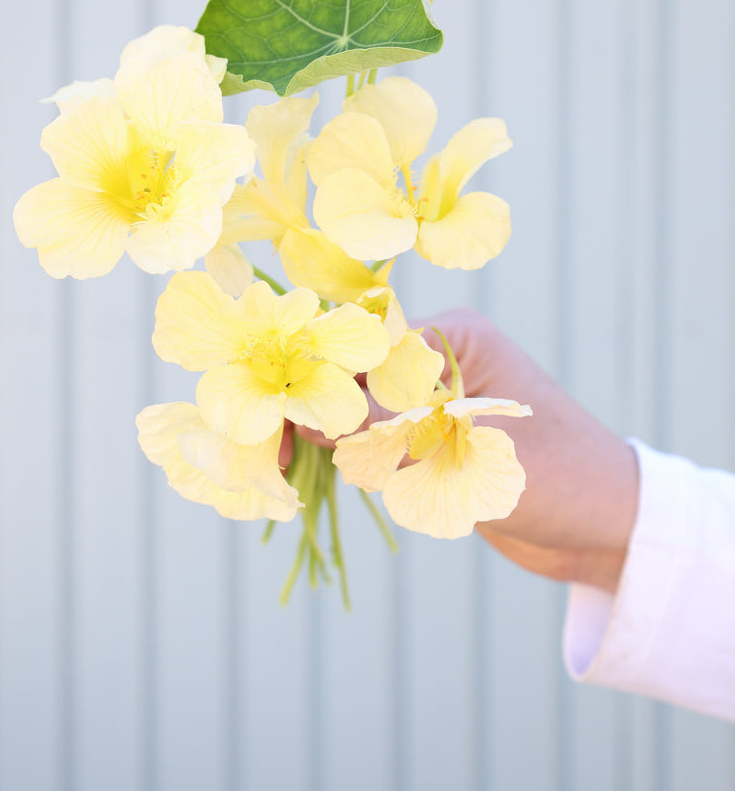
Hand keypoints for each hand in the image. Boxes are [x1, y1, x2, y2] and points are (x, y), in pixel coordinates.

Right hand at [284, 308, 638, 593]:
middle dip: (307, 407)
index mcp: (451, 340)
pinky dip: (342, 455)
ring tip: (273, 465)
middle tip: (261, 449)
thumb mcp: (473, 451)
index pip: (362, 345)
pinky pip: (370, 439)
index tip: (274, 414)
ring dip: (318, 434)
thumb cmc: (559, 477)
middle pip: (349, 373)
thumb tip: (313, 414)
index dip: (314, 378)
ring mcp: (429, 401)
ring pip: (353, 408)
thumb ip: (394, 429)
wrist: (607, 529)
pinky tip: (309, 472)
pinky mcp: (427, 440)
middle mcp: (435, 362)